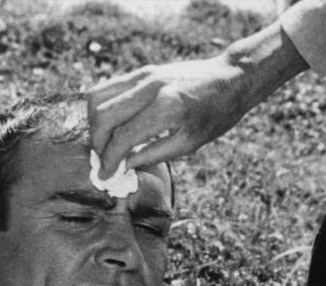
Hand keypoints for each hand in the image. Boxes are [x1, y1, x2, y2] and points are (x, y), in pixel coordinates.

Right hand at [86, 56, 252, 176]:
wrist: (230, 79)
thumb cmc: (215, 116)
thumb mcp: (189, 144)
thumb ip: (153, 155)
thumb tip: (124, 166)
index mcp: (166, 108)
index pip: (122, 136)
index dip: (110, 159)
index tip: (105, 175)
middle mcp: (150, 87)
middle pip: (103, 114)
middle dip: (97, 142)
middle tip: (103, 161)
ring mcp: (144, 74)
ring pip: (98, 95)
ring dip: (95, 124)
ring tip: (104, 144)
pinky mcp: (142, 70)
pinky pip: (109, 87)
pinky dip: (103, 108)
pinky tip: (111, 127)